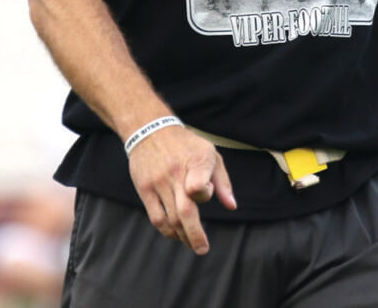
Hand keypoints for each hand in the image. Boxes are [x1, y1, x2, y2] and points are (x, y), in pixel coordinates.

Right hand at [128, 127, 235, 254]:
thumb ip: (222, 181)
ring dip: (183, 236)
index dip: (205, 194)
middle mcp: (176, 172)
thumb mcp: (210, 153)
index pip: (200, 186)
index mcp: (196, 160)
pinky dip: (167, 231)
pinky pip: (156, 218)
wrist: (150, 129)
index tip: (207, 193)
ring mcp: (159, 182)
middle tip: (202, 249)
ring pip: (172, 219)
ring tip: (191, 241)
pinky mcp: (145, 188)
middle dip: (195, 235)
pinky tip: (175, 233)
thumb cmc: (186, 145)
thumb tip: (231, 206)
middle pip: (186, 211)